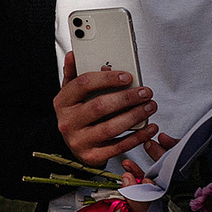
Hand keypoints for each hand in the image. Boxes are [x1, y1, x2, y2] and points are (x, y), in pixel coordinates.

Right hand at [53, 51, 158, 167]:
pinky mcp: (93, 156)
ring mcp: (79, 141)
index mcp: (62, 102)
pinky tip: (149, 128)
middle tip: (145, 92)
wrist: (73, 145)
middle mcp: (68, 122)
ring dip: (135, 116)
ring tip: (150, 106)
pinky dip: (137, 137)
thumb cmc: (76, 115)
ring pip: (111, 127)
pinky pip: (119, 146)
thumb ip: (74, 74)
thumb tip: (74, 55)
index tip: (127, 76)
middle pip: (99, 106)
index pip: (83, 85)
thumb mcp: (71, 94)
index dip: (107, 79)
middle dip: (126, 98)